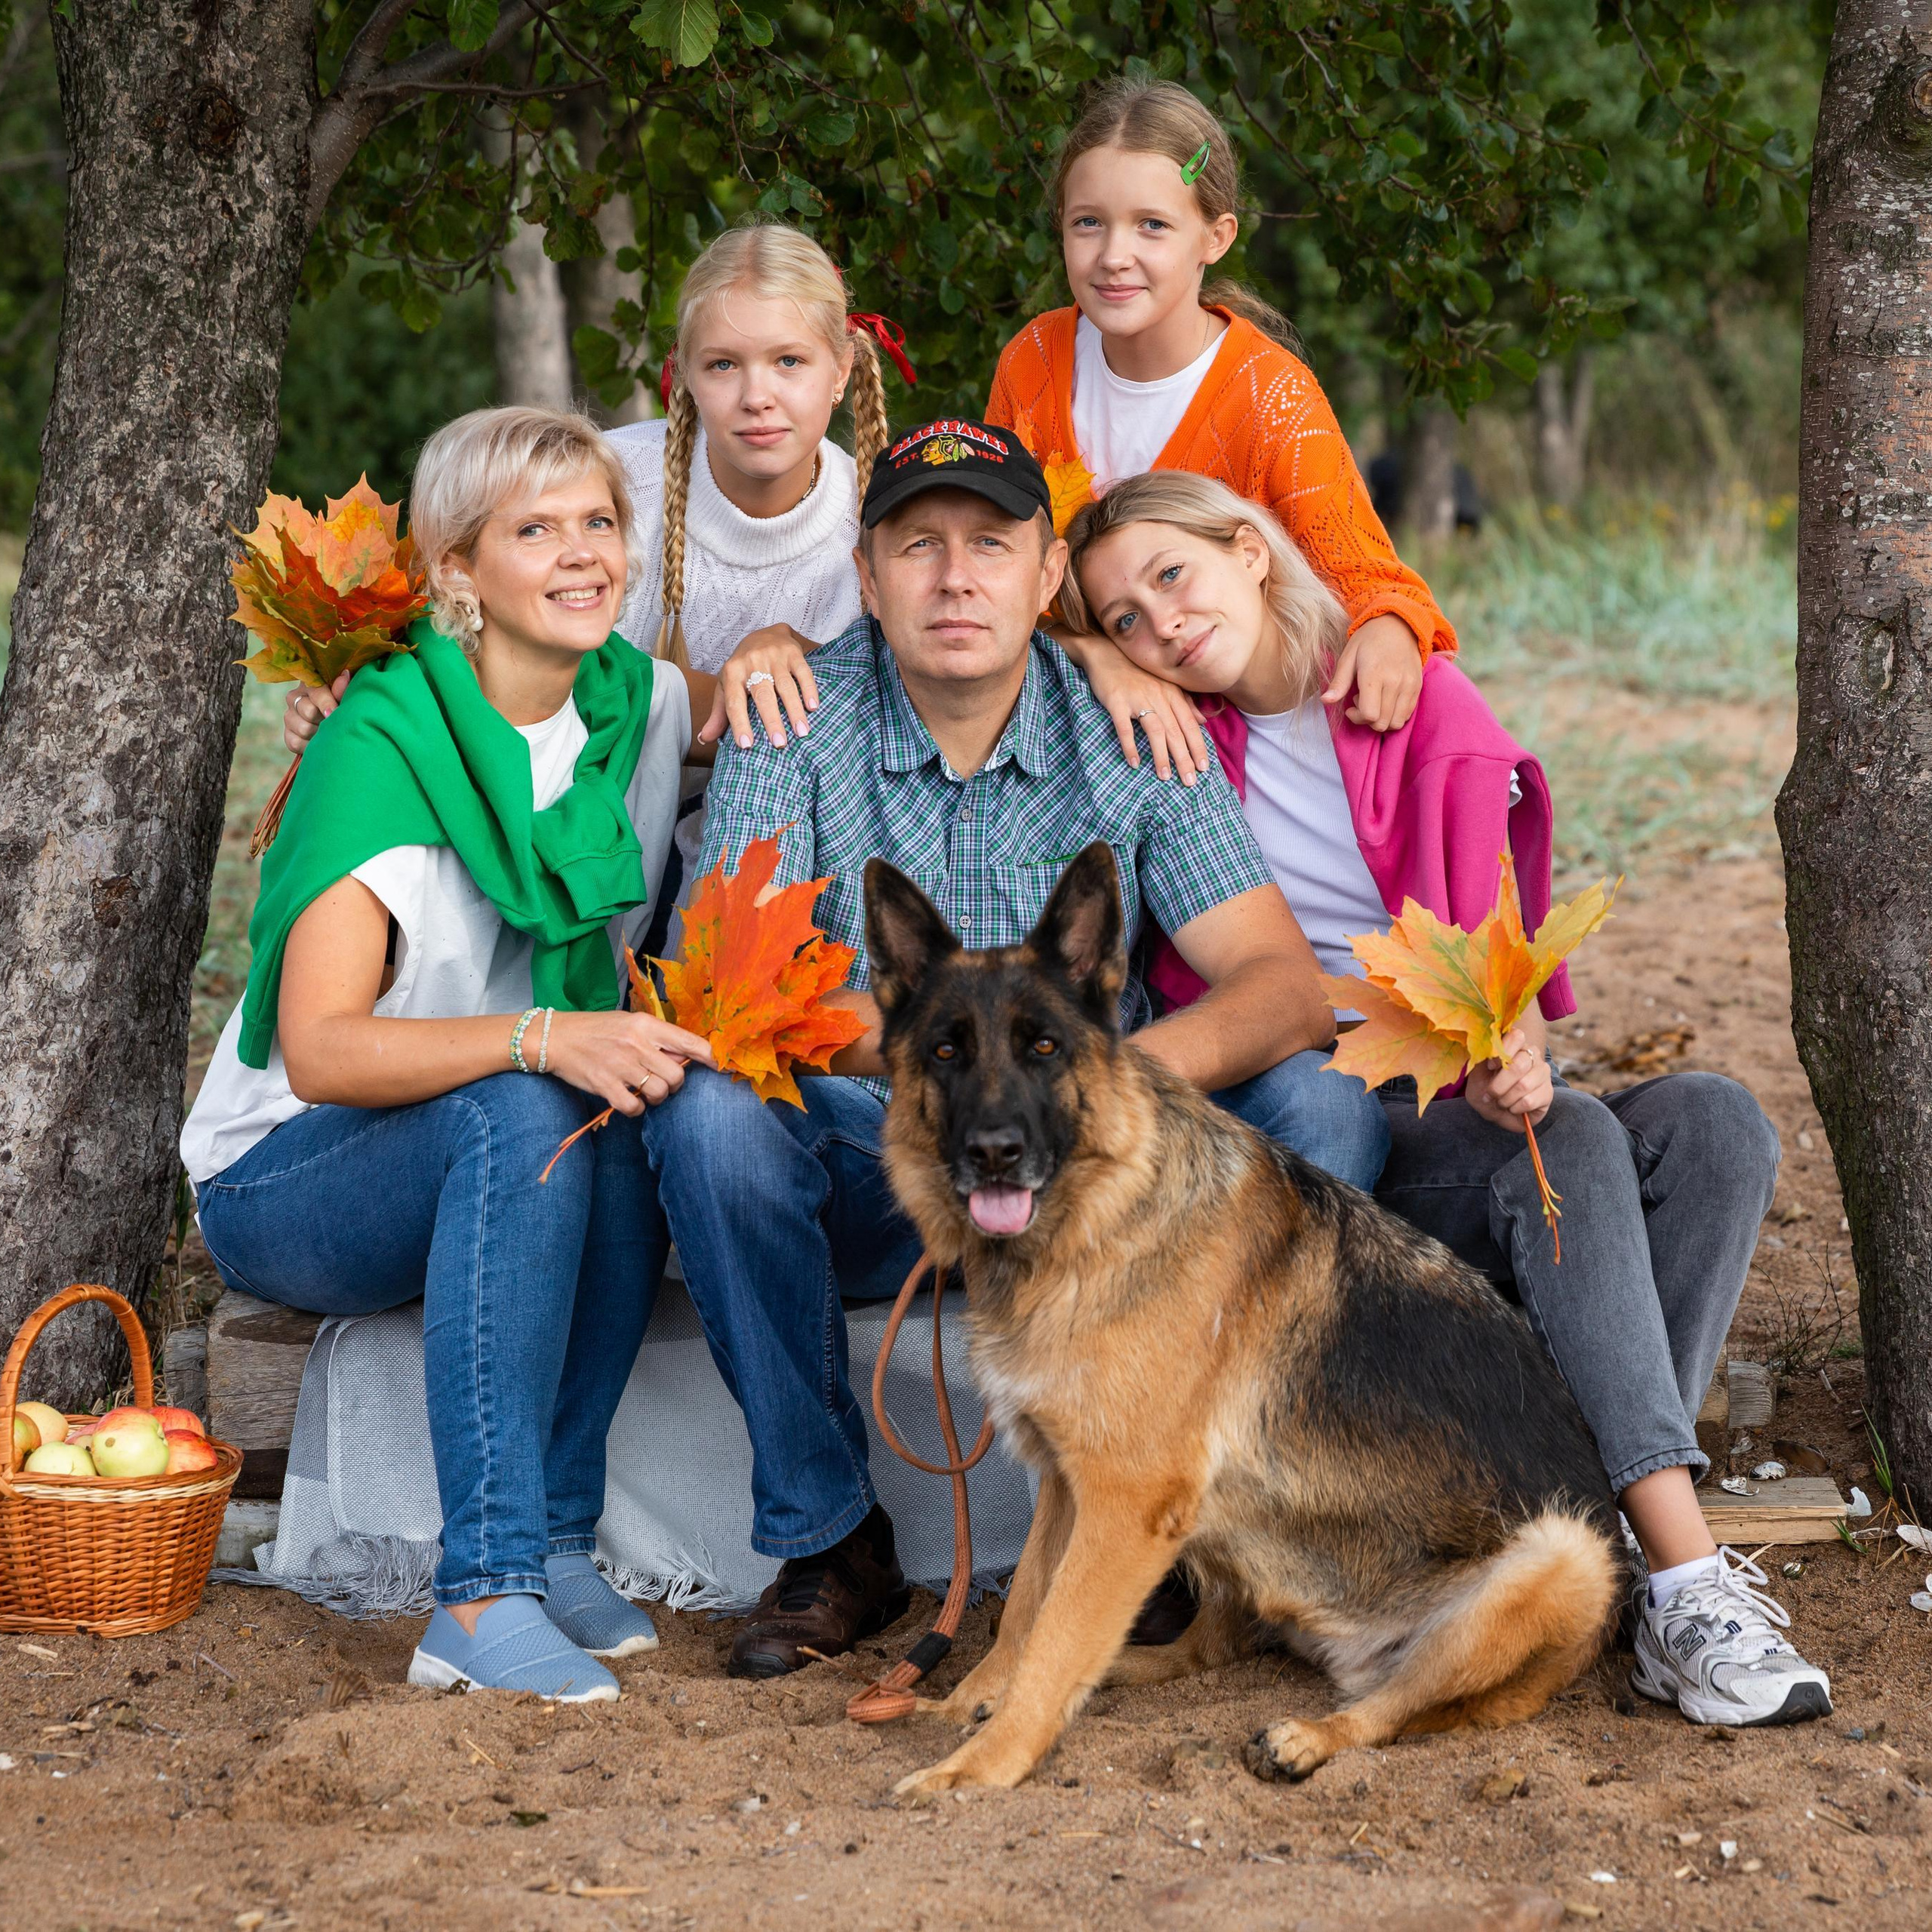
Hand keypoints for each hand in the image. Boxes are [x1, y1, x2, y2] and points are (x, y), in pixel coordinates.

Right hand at [283, 670, 349, 754]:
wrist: (334, 723)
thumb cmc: (342, 704)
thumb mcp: (344, 695)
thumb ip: (342, 689)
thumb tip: (344, 676)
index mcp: (311, 684)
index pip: (316, 692)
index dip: (326, 703)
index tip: (334, 713)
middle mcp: (295, 697)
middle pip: (308, 712)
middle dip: (325, 720)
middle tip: (334, 723)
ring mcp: (289, 716)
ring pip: (303, 728)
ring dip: (318, 734)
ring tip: (328, 732)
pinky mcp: (287, 734)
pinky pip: (294, 742)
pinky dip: (308, 746)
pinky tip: (317, 742)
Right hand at [542, 1010, 715, 1114]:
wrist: (556, 1037)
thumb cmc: (598, 1029)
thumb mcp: (631, 1023)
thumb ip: (659, 1038)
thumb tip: (687, 1058)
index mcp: (647, 1024)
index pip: (691, 1042)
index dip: (711, 1058)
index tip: (721, 1067)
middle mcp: (637, 1043)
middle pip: (677, 1075)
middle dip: (675, 1084)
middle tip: (661, 1081)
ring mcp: (620, 1065)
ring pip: (659, 1092)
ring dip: (656, 1097)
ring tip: (643, 1090)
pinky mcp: (605, 1085)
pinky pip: (634, 1107)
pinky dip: (635, 1109)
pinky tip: (628, 1100)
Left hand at [698, 624, 821, 749]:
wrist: (766, 632)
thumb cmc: (744, 667)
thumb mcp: (727, 686)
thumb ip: (719, 714)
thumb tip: (705, 739)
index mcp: (732, 673)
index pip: (734, 702)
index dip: (739, 724)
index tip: (746, 745)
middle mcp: (751, 662)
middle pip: (762, 695)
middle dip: (771, 720)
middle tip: (779, 744)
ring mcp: (773, 656)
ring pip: (785, 686)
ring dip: (794, 710)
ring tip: (802, 732)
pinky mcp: (792, 652)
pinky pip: (803, 672)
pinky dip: (809, 690)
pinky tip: (813, 707)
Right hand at [1067, 631, 1211, 782]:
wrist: (1106, 654)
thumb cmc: (1136, 672)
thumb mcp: (1164, 684)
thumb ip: (1184, 701)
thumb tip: (1202, 719)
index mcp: (1171, 693)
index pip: (1189, 724)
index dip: (1197, 746)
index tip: (1204, 767)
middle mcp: (1158, 696)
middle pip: (1175, 731)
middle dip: (1184, 758)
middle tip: (1189, 782)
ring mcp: (1138, 698)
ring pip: (1155, 731)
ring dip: (1161, 756)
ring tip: (1164, 777)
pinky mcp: (1117, 702)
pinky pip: (1125, 727)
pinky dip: (1130, 745)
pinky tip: (1134, 763)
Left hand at [1322, 616, 1423, 730]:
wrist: (1400, 624)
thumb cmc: (1369, 639)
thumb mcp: (1348, 656)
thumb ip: (1339, 682)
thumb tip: (1325, 701)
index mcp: (1374, 674)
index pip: (1369, 714)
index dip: (1357, 717)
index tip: (1350, 706)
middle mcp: (1395, 682)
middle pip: (1382, 722)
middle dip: (1367, 720)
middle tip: (1361, 702)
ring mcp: (1409, 685)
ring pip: (1396, 722)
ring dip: (1382, 719)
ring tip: (1375, 701)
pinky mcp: (1418, 687)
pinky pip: (1407, 714)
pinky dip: (1394, 715)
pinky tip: (1386, 700)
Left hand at [1463, 1026, 1551, 1134]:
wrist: (1496, 1110)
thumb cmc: (1485, 1088)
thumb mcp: (1477, 1073)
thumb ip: (1482, 1059)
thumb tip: (1487, 1052)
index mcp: (1515, 1045)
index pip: (1516, 1036)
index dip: (1502, 1051)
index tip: (1490, 1067)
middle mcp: (1533, 1055)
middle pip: (1519, 1065)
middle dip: (1498, 1085)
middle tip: (1490, 1095)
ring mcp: (1543, 1073)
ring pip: (1524, 1085)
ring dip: (1505, 1099)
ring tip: (1500, 1102)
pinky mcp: (1548, 1093)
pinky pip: (1529, 1101)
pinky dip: (1514, 1108)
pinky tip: (1513, 1107)